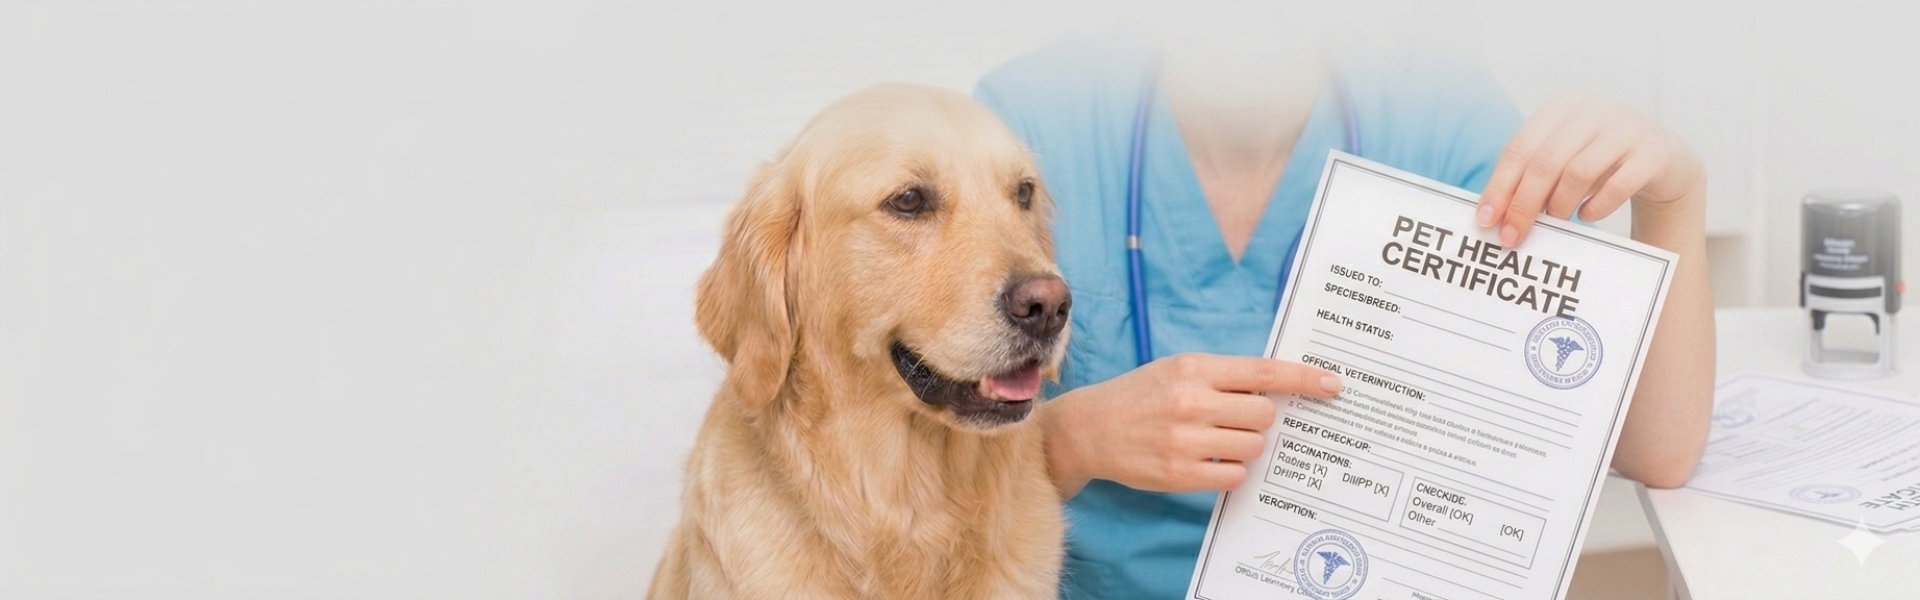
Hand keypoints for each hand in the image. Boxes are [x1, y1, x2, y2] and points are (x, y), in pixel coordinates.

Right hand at [1039, 353, 1341, 498]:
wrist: (1088, 429)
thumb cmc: (1139, 396)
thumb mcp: (1177, 369)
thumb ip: (1223, 375)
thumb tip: (1276, 388)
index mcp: (1194, 368)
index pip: (1264, 372)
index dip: (1304, 379)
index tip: (1333, 385)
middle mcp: (1191, 401)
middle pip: (1264, 414)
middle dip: (1258, 418)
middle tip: (1233, 419)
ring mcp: (1185, 439)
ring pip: (1253, 445)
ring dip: (1243, 445)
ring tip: (1214, 439)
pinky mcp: (1179, 473)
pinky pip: (1235, 476)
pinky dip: (1231, 471)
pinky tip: (1209, 460)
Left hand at [1475, 94, 1706, 245]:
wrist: (1665, 160)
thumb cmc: (1599, 163)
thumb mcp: (1563, 159)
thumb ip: (1530, 176)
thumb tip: (1493, 214)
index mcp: (1562, 106)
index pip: (1519, 148)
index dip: (1500, 186)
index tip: (1486, 221)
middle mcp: (1594, 109)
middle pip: (1545, 161)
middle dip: (1524, 204)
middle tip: (1512, 236)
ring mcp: (1628, 127)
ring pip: (1578, 171)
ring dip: (1559, 205)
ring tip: (1555, 223)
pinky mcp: (1654, 152)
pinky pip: (1619, 183)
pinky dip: (1598, 206)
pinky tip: (1587, 215)